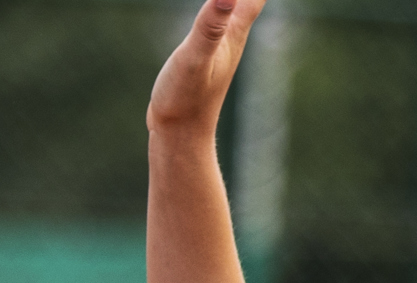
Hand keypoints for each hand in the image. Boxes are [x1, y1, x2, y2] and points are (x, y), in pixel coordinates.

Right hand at [148, 0, 266, 134]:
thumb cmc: (185, 99)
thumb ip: (210, 25)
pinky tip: (220, 6)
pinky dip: (222, 4)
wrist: (178, 136)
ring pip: (238, 6)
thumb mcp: (195, 57)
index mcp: (234, 30)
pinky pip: (220, 19)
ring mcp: (221, 46)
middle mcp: (233, 35)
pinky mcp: (207, 55)